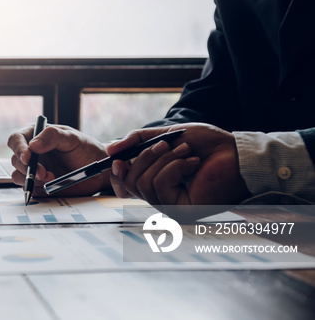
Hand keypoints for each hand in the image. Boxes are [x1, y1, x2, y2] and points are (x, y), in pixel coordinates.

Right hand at [8, 123, 109, 195]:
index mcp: (36, 136)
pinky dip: (35, 189)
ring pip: (18, 175)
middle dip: (27, 168)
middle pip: (15, 159)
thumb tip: (33, 145)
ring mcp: (33, 170)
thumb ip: (53, 136)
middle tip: (43, 173)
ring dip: (30, 179)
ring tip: (50, 178)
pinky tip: (50, 185)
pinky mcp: (38, 185)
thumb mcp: (72, 138)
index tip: (28, 157)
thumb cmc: (85, 149)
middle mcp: (32, 153)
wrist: (97, 171)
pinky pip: (28, 188)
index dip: (19, 148)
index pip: (16, 139)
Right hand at [107, 123, 249, 205]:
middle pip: (130, 182)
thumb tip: (110, 150)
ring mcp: (171, 206)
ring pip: (144, 183)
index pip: (125, 185)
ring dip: (165, 160)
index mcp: (157, 182)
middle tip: (168, 144)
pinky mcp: (180, 210)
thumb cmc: (208, 145)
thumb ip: (138, 141)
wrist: (236, 152)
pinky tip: (193, 163)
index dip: (117, 174)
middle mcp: (162, 197)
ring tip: (187, 152)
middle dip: (146, 157)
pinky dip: (174, 167)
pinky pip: (159, 186)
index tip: (118, 159)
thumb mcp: (166, 135)